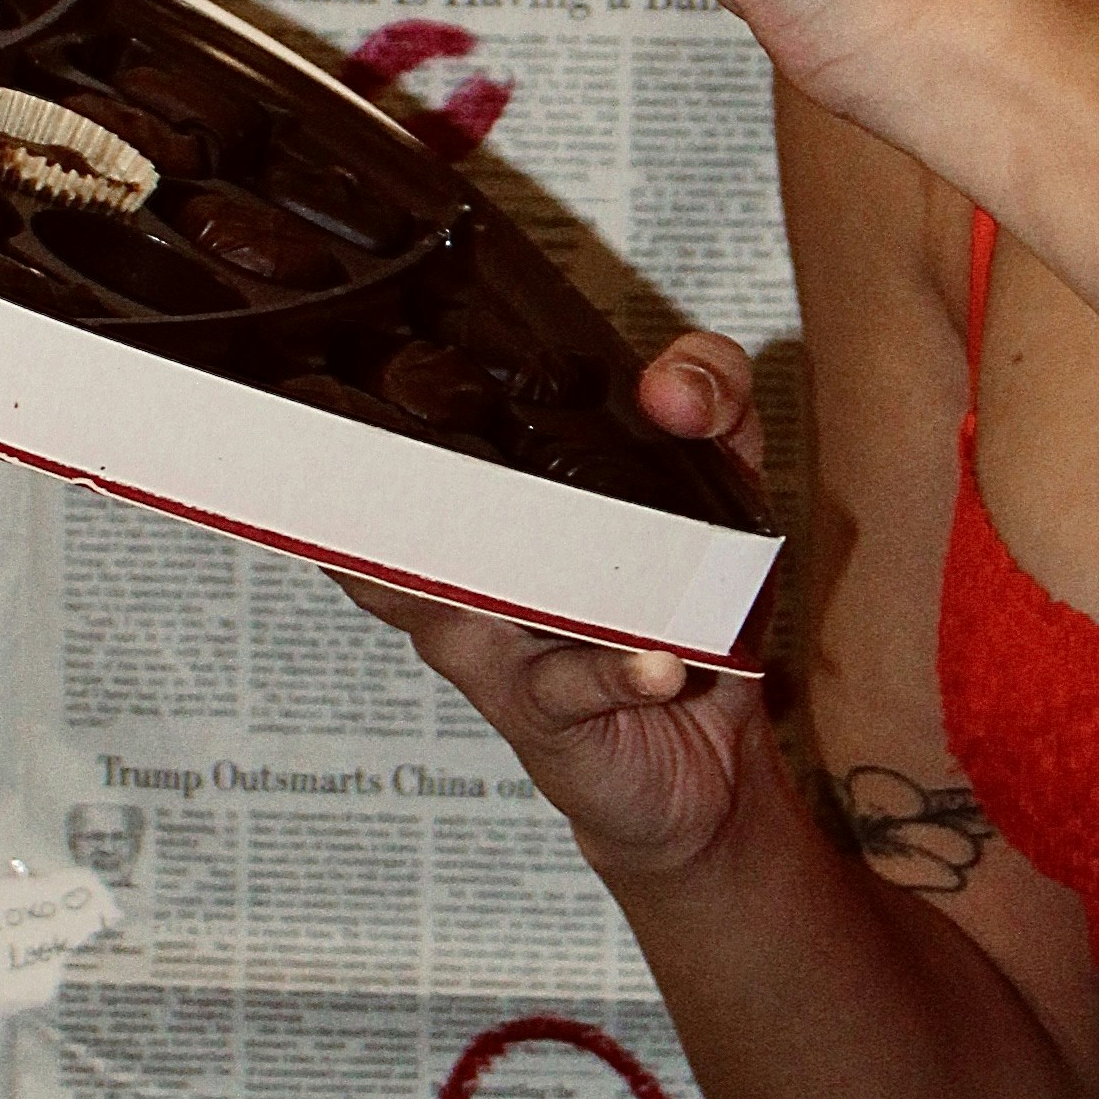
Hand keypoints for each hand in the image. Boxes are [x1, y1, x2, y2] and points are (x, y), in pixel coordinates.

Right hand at [331, 335, 777, 887]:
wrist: (710, 760)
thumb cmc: (688, 607)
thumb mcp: (722, 480)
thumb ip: (713, 399)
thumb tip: (668, 386)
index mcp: (490, 494)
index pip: (408, 429)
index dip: (375, 394)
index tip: (380, 337)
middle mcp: (466, 563)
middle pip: (399, 507)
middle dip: (387, 471)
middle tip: (405, 425)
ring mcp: (495, 640)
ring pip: (453, 596)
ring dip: (488, 571)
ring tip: (531, 545)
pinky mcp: (544, 710)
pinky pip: (572, 683)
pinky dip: (617, 669)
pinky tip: (658, 664)